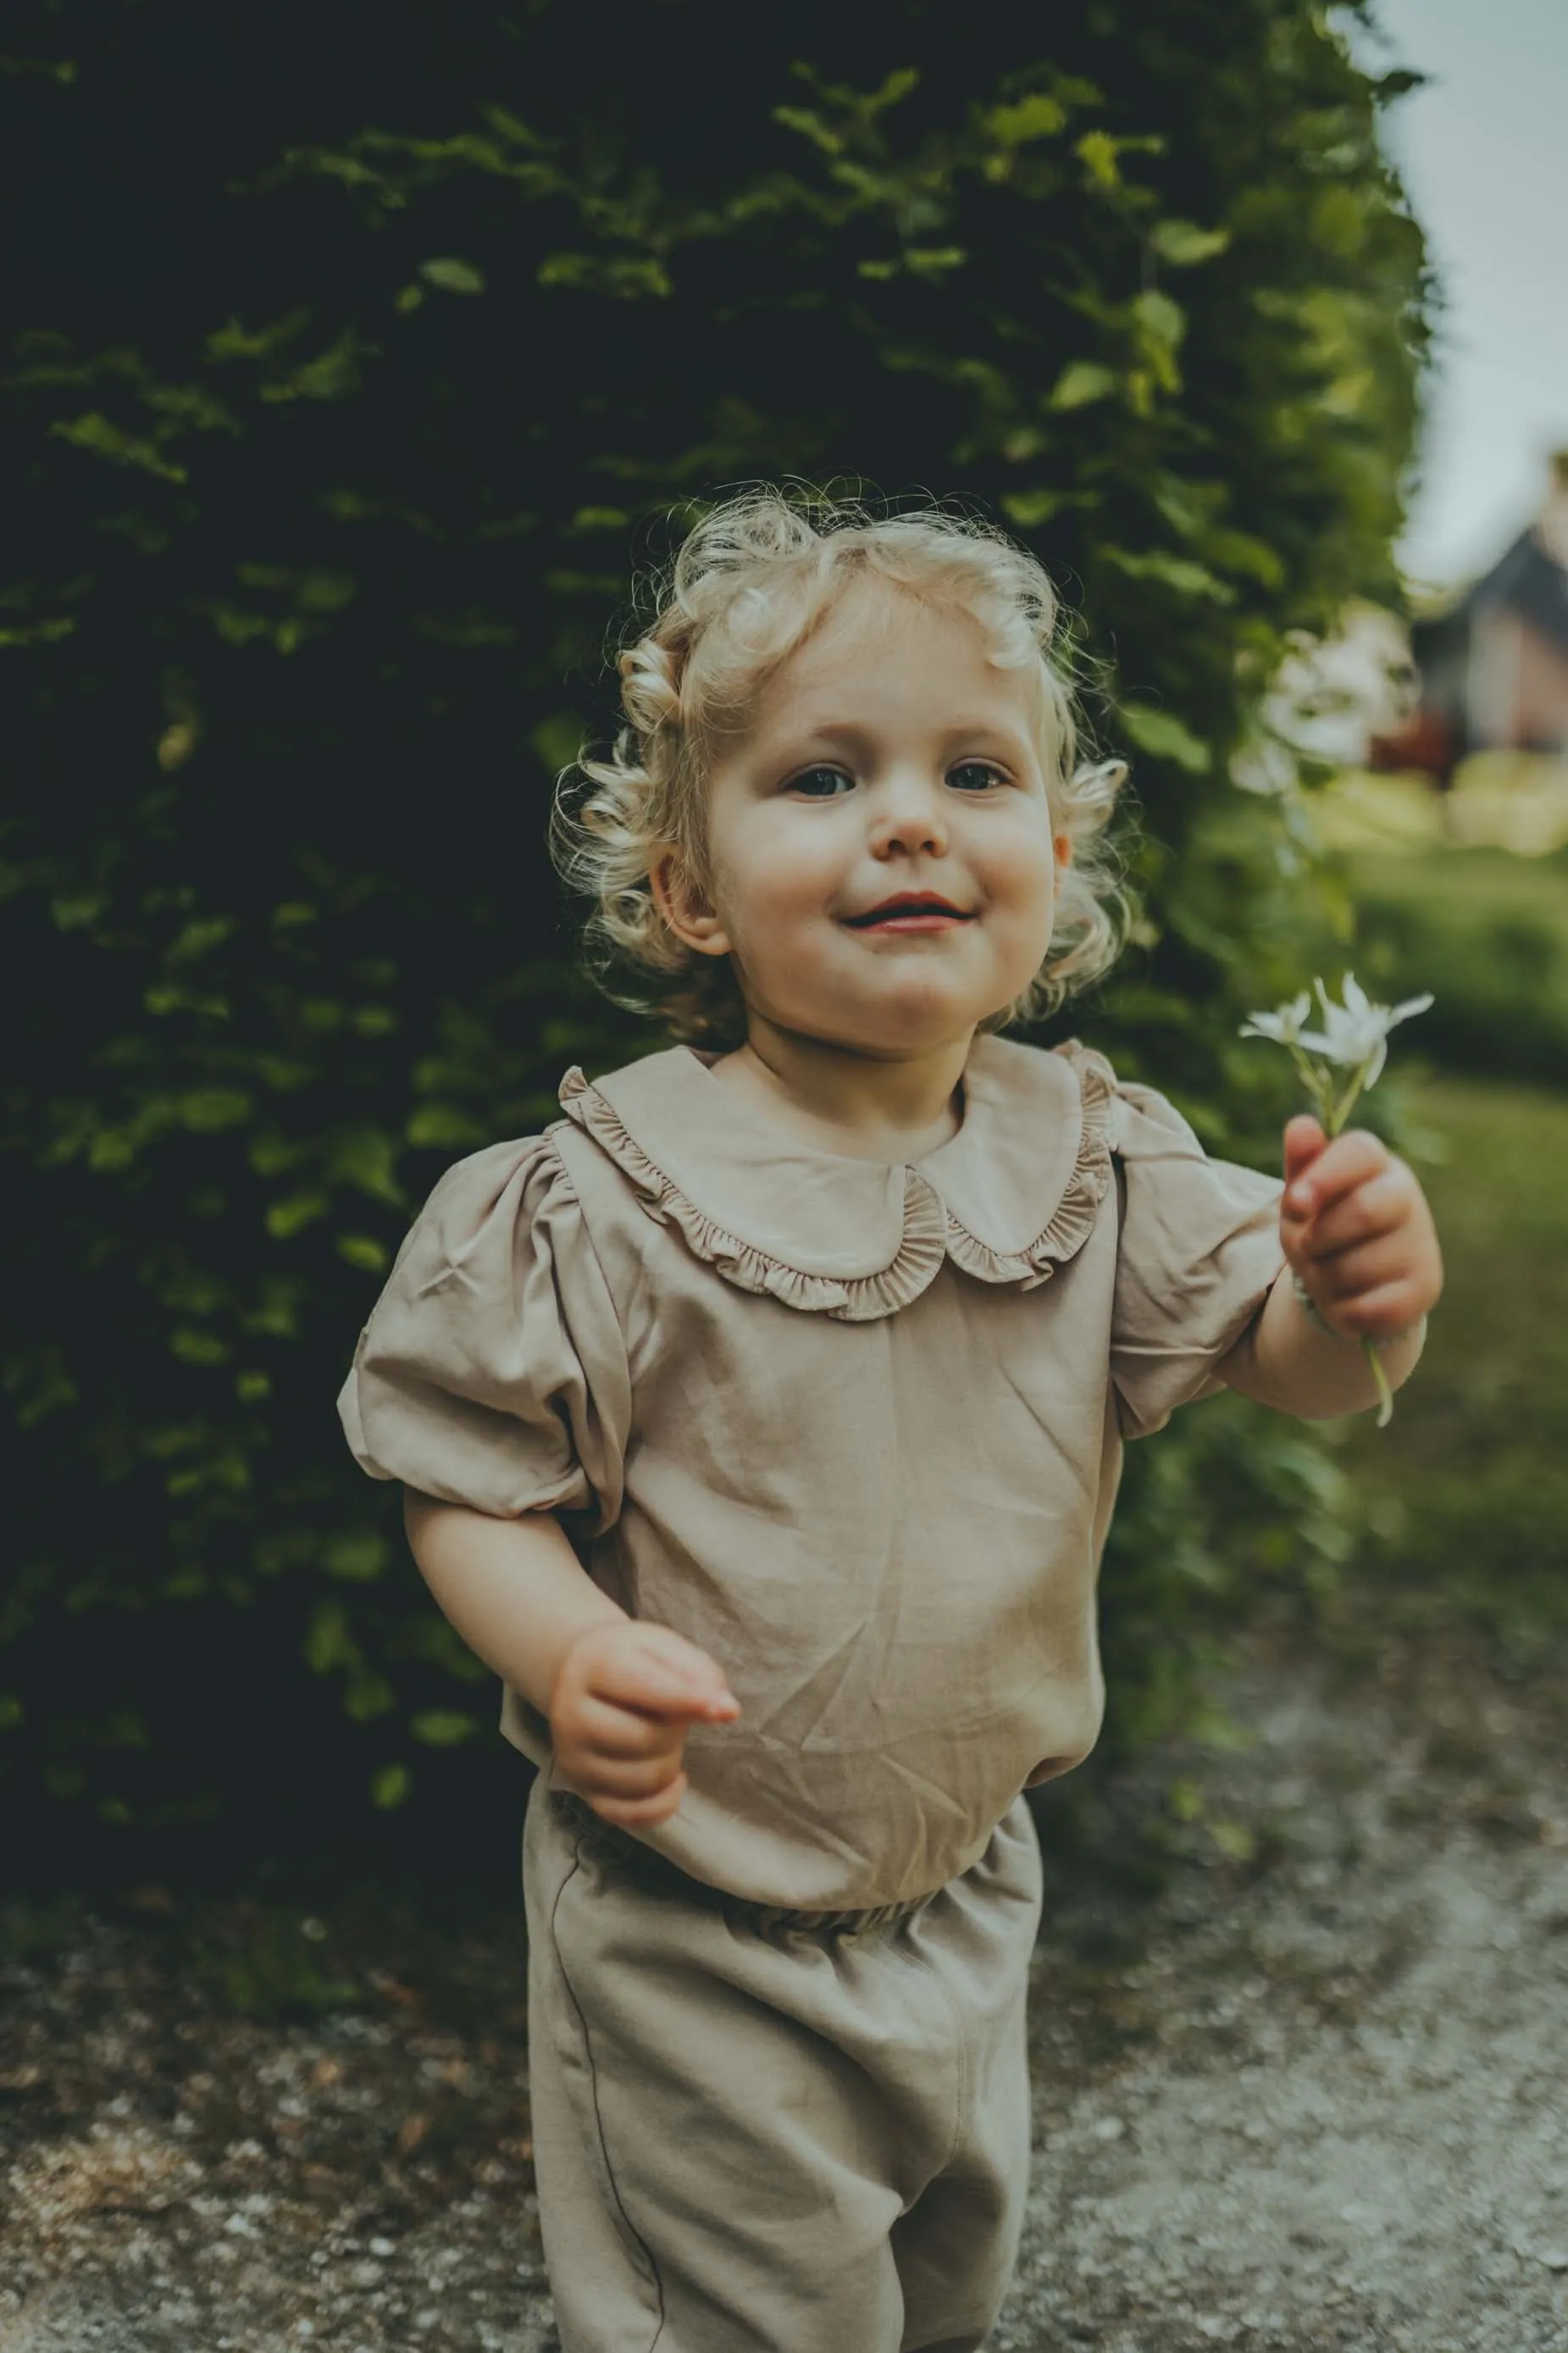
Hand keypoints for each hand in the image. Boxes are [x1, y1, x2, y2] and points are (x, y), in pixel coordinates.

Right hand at [549, 1619, 738, 1828]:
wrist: (580, 1678)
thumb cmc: (632, 1660)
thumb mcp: (662, 1646)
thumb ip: (696, 1670)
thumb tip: (726, 1710)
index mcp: (593, 1665)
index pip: (642, 1685)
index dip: (687, 1699)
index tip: (727, 1710)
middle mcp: (571, 1714)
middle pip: (646, 1739)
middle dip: (676, 1729)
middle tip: (672, 1713)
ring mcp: (574, 1758)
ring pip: (644, 1780)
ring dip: (671, 1761)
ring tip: (662, 1736)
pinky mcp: (584, 1792)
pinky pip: (633, 1816)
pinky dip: (664, 1801)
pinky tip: (671, 1776)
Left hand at [1281, 1114, 1442, 1340]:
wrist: (1348, 1284)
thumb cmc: (1322, 1228)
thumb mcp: (1304, 1196)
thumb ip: (1302, 1163)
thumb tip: (1301, 1125)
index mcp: (1378, 1165)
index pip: (1361, 1151)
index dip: (1324, 1176)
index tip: (1295, 1204)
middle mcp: (1408, 1199)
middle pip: (1363, 1211)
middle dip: (1319, 1238)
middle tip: (1308, 1247)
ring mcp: (1421, 1245)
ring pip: (1358, 1267)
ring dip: (1323, 1277)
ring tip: (1328, 1271)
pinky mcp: (1425, 1289)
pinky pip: (1367, 1307)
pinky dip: (1342, 1308)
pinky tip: (1348, 1298)